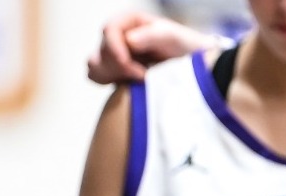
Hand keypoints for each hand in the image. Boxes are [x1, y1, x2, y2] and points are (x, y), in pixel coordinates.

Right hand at [87, 12, 216, 84]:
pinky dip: (107, 81)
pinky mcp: (114, 72)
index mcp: (129, 21)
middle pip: (101, 51)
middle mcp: (118, 36)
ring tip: (137, 78)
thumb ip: (152, 35)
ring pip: (94, 64)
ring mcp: (114, 54)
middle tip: (144, 75)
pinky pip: (96, 77)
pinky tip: (129, 84)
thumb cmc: (184, 47)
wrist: (192, 66)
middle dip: (119, 66)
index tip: (127, 63)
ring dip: (111, 74)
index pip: (109, 30)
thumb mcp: (172, 37)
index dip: (114, 48)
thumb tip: (128, 41)